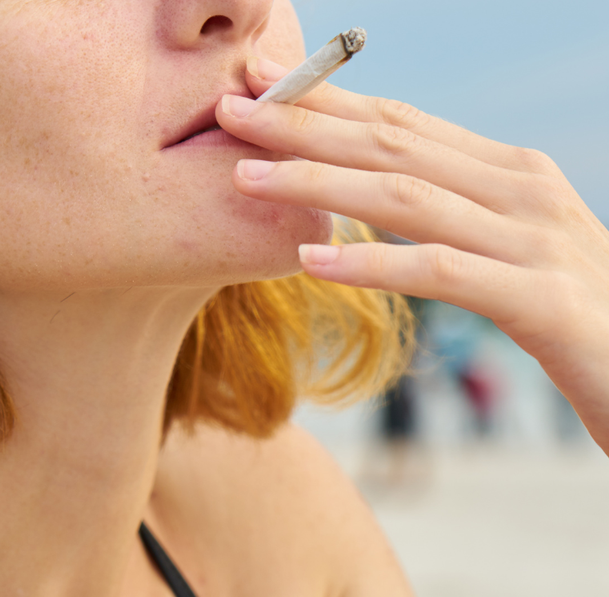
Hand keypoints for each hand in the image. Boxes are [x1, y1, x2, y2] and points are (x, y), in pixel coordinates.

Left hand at [216, 58, 608, 454]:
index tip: (259, 79)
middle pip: (394, 145)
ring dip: (319, 182)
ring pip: (408, 197)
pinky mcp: (542, 300)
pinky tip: (309, 258)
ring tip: (245, 177)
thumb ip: (454, 214)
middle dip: (305, 124)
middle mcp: (523, 192)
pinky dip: (372, 262)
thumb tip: (373, 192)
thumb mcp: (508, 248)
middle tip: (230, 109)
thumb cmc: (570, 314)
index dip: (328, 99)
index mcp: (510, 173)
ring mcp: (536, 240)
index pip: (403, 123)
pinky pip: (441, 272)